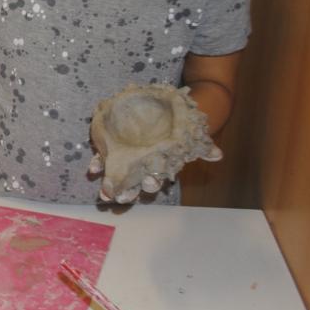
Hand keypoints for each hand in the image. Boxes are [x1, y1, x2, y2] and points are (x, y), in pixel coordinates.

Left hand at [88, 84, 221, 203]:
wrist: (164, 111)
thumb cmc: (178, 128)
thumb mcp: (191, 133)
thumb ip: (202, 145)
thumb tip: (217, 154)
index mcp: (158, 166)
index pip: (156, 178)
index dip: (152, 182)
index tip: (149, 185)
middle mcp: (141, 167)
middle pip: (134, 182)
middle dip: (129, 191)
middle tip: (122, 198)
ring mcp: (125, 159)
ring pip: (117, 175)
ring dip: (110, 184)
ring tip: (104, 193)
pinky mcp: (113, 148)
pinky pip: (103, 158)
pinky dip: (98, 164)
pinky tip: (92, 169)